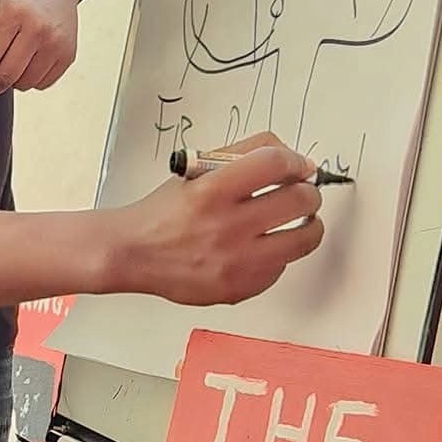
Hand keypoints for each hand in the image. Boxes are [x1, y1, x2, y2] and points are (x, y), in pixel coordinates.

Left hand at [0, 0, 79, 97]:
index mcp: (12, 12)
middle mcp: (37, 29)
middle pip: (4, 76)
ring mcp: (56, 44)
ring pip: (22, 84)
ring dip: (8, 82)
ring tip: (3, 65)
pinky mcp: (68, 55)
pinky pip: (41, 84)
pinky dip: (28, 80)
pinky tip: (24, 63)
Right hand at [107, 133, 324, 305]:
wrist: (134, 253)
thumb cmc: (164, 212)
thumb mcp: (197, 169)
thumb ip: (243, 152)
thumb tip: (293, 159)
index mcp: (212, 191)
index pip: (275, 163)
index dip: (297, 161)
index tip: (300, 166)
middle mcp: (225, 227)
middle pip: (299, 201)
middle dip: (308, 193)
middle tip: (301, 193)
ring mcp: (235, 262)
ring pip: (304, 239)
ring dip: (308, 224)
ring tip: (296, 220)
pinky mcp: (239, 288)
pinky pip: (281, 268)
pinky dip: (278, 255)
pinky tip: (262, 247)